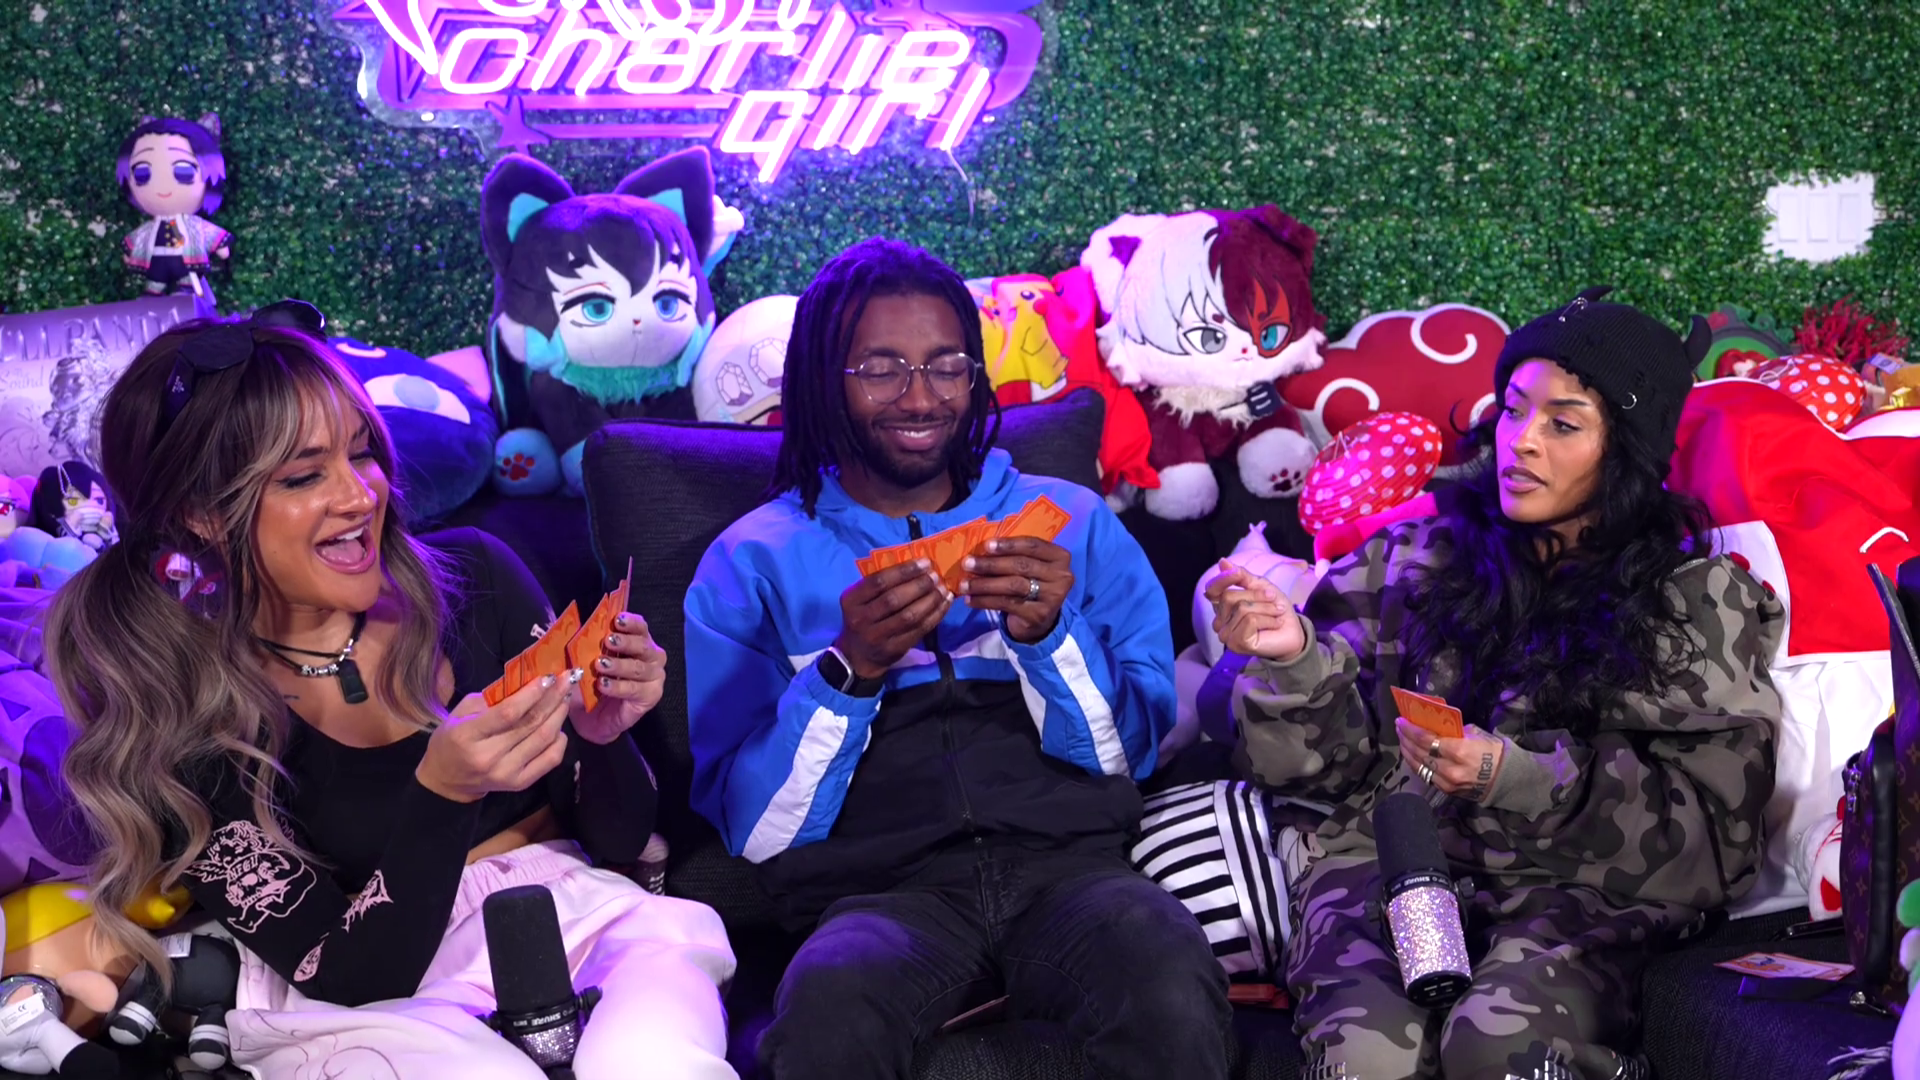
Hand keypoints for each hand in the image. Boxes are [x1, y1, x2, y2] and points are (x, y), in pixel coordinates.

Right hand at [417, 671, 575, 802]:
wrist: (448, 780)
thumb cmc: (452, 740)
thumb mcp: (460, 713)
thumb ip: (490, 697)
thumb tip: (525, 681)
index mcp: (467, 735)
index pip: (508, 713)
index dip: (532, 694)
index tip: (548, 677)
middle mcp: (488, 757)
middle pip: (530, 724)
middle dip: (553, 698)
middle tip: (566, 680)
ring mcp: (507, 773)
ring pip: (544, 739)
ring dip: (559, 715)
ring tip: (564, 698)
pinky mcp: (520, 783)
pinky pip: (550, 759)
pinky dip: (560, 740)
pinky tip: (559, 726)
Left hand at [573, 612, 666, 743]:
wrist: (590, 718)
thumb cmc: (589, 684)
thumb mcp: (584, 661)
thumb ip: (586, 644)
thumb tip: (573, 626)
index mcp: (637, 642)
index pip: (640, 627)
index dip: (631, 622)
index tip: (616, 620)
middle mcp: (651, 657)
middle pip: (643, 646)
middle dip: (625, 642)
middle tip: (608, 641)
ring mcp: (654, 677)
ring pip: (639, 667)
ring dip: (619, 665)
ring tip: (600, 664)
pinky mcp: (651, 696)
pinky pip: (635, 689)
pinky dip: (618, 686)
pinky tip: (603, 685)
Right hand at [836, 558, 952, 678]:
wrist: (858, 655)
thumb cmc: (863, 617)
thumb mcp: (860, 599)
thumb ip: (880, 584)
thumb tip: (916, 565)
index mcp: (852, 600)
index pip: (878, 582)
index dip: (904, 571)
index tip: (924, 563)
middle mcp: (862, 618)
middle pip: (894, 599)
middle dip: (919, 585)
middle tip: (935, 576)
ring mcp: (878, 636)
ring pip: (909, 616)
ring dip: (930, 600)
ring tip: (943, 589)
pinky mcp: (895, 648)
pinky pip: (919, 630)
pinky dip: (936, 614)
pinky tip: (945, 603)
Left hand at [959, 536, 1072, 643]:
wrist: (1041, 621)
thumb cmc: (1032, 584)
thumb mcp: (1032, 566)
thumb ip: (1015, 555)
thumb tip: (982, 548)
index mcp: (1060, 557)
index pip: (1033, 545)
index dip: (1008, 544)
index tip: (986, 545)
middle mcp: (1062, 576)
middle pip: (1021, 565)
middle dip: (991, 564)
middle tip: (967, 564)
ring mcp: (1052, 597)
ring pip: (1012, 585)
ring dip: (984, 584)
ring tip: (964, 584)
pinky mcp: (1039, 615)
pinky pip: (1007, 604)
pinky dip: (985, 601)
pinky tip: (970, 599)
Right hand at [1204, 561, 1305, 660]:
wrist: (1293, 631)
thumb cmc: (1275, 610)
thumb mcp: (1260, 586)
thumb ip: (1241, 576)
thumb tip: (1222, 562)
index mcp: (1222, 607)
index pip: (1212, 590)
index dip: (1223, 579)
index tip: (1238, 574)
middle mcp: (1220, 622)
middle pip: (1229, 597)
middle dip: (1256, 595)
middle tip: (1273, 599)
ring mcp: (1227, 635)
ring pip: (1242, 609)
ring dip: (1266, 608)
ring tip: (1277, 613)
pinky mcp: (1238, 643)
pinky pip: (1251, 621)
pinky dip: (1267, 620)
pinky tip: (1274, 624)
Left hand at [1396, 718, 1505, 802]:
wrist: (1507, 779)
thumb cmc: (1493, 751)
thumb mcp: (1476, 734)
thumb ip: (1453, 730)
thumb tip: (1434, 725)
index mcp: (1459, 750)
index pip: (1426, 739)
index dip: (1410, 730)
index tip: (1401, 721)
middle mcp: (1449, 768)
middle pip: (1418, 752)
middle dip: (1405, 738)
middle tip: (1399, 727)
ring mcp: (1446, 782)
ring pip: (1418, 766)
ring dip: (1407, 751)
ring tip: (1402, 739)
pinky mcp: (1446, 790)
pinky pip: (1425, 775)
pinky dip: (1416, 764)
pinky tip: (1411, 754)